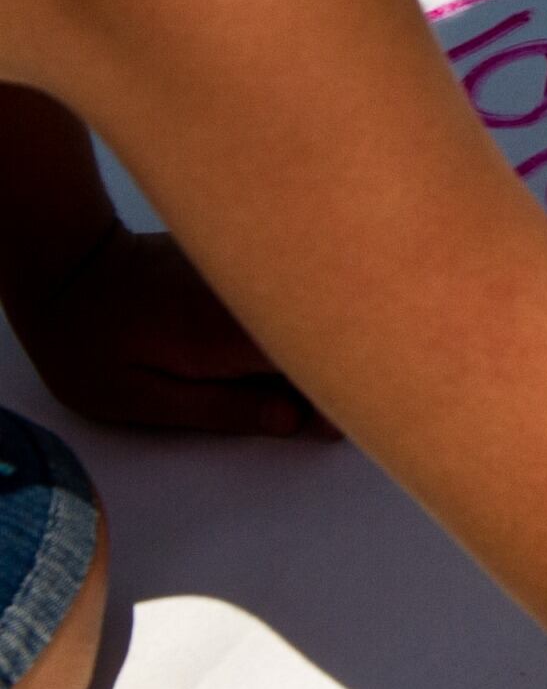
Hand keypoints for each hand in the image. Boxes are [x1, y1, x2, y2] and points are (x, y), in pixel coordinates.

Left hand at [10, 224, 334, 438]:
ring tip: (288, 384)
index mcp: (227, 332)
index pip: (313, 357)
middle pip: (323, 331)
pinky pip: (288, 297)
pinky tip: (277, 344)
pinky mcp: (246, 266)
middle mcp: (249, 295)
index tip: (336, 422)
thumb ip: (222, 410)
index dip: (336, 391)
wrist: (67, 272)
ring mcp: (250, 274)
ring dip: (316, 347)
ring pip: (310, 313)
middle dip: (334, 371)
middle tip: (318, 414)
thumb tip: (293, 421)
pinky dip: (295, 325)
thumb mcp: (141, 400)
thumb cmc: (91, 346)